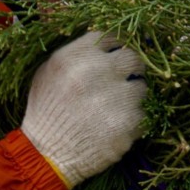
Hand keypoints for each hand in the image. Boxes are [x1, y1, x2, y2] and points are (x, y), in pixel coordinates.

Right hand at [21, 31, 145, 187]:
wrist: (46, 153)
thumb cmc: (46, 111)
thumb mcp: (48, 72)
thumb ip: (75, 54)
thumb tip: (105, 45)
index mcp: (77, 56)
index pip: (111, 37)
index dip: (116, 47)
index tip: (116, 56)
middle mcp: (98, 72)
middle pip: (133, 58)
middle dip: (131, 68)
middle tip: (126, 79)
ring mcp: (117, 98)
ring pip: (142, 87)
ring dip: (133, 96)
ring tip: (116, 108)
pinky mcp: (130, 123)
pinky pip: (144, 114)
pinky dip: (133, 120)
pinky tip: (116, 125)